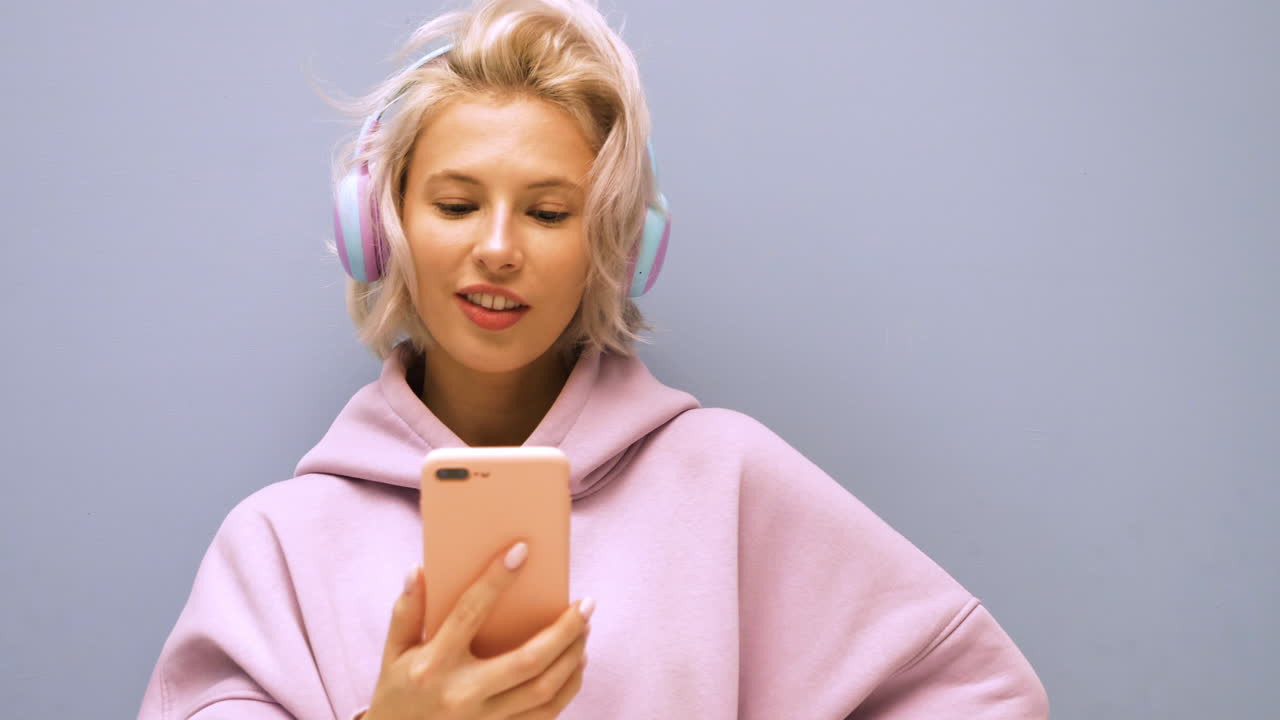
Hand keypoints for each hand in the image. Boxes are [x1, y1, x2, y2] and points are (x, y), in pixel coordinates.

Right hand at [364, 542, 592, 719]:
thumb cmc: (397, 692)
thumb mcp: (393, 652)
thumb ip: (406, 612)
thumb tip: (419, 571)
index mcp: (434, 664)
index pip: (469, 613)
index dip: (495, 580)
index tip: (521, 551)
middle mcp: (461, 694)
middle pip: (526, 661)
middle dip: (563, 631)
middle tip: (586, 604)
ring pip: (544, 691)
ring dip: (572, 658)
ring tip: (585, 630)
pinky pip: (545, 714)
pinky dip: (568, 688)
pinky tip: (577, 664)